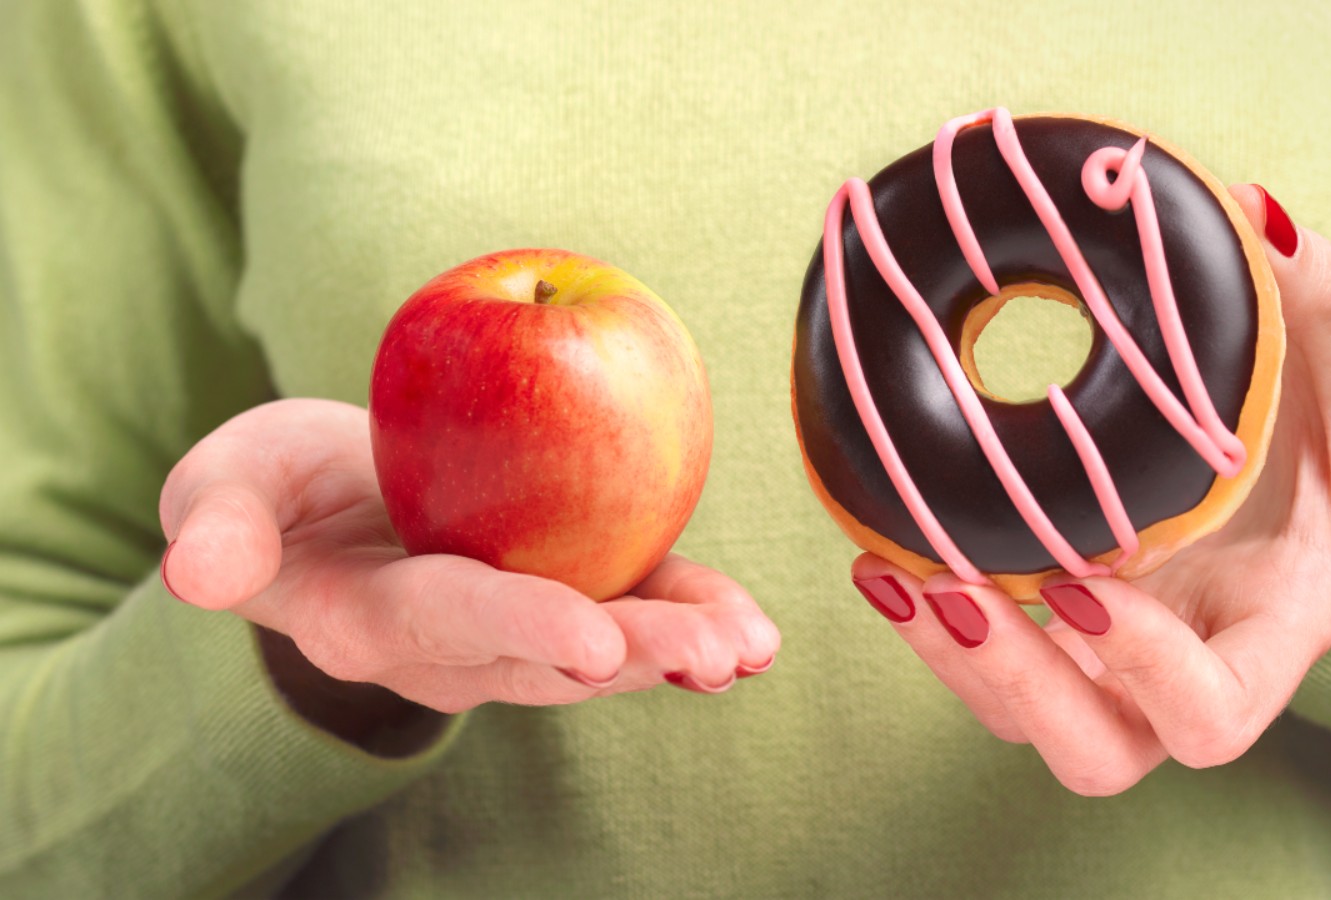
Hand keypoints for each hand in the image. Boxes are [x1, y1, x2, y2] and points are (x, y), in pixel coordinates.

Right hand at [159, 399, 779, 723]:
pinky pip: (633, 607)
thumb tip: (194, 573)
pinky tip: (752, 629)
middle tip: (713, 656)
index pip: (452, 620)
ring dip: (680, 650)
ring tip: (751, 649)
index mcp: (373, 620)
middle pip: (550, 655)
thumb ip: (219, 524)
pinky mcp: (568, 593)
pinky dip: (690, 613)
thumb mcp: (226, 486)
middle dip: (636, 657)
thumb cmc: (276, 492)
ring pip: (605, 649)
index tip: (591, 638)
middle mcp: (456, 648)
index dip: (522, 626)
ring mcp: (519, 632)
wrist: (333, 506)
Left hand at [852, 184, 1330, 794]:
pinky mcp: (1068, 638)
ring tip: (886, 569)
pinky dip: (934, 622)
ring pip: (1022, 719)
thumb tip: (1257, 210)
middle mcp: (1188, 670)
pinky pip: (991, 663)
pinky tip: (879, 552)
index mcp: (1272, 632)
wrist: (1322, 485)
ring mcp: (1119, 668)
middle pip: (1095, 750)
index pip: (1214, 713)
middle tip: (952, 587)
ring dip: (951, 658)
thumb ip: (1323, 301)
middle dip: (1016, 682)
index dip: (1147, 672)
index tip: (1086, 579)